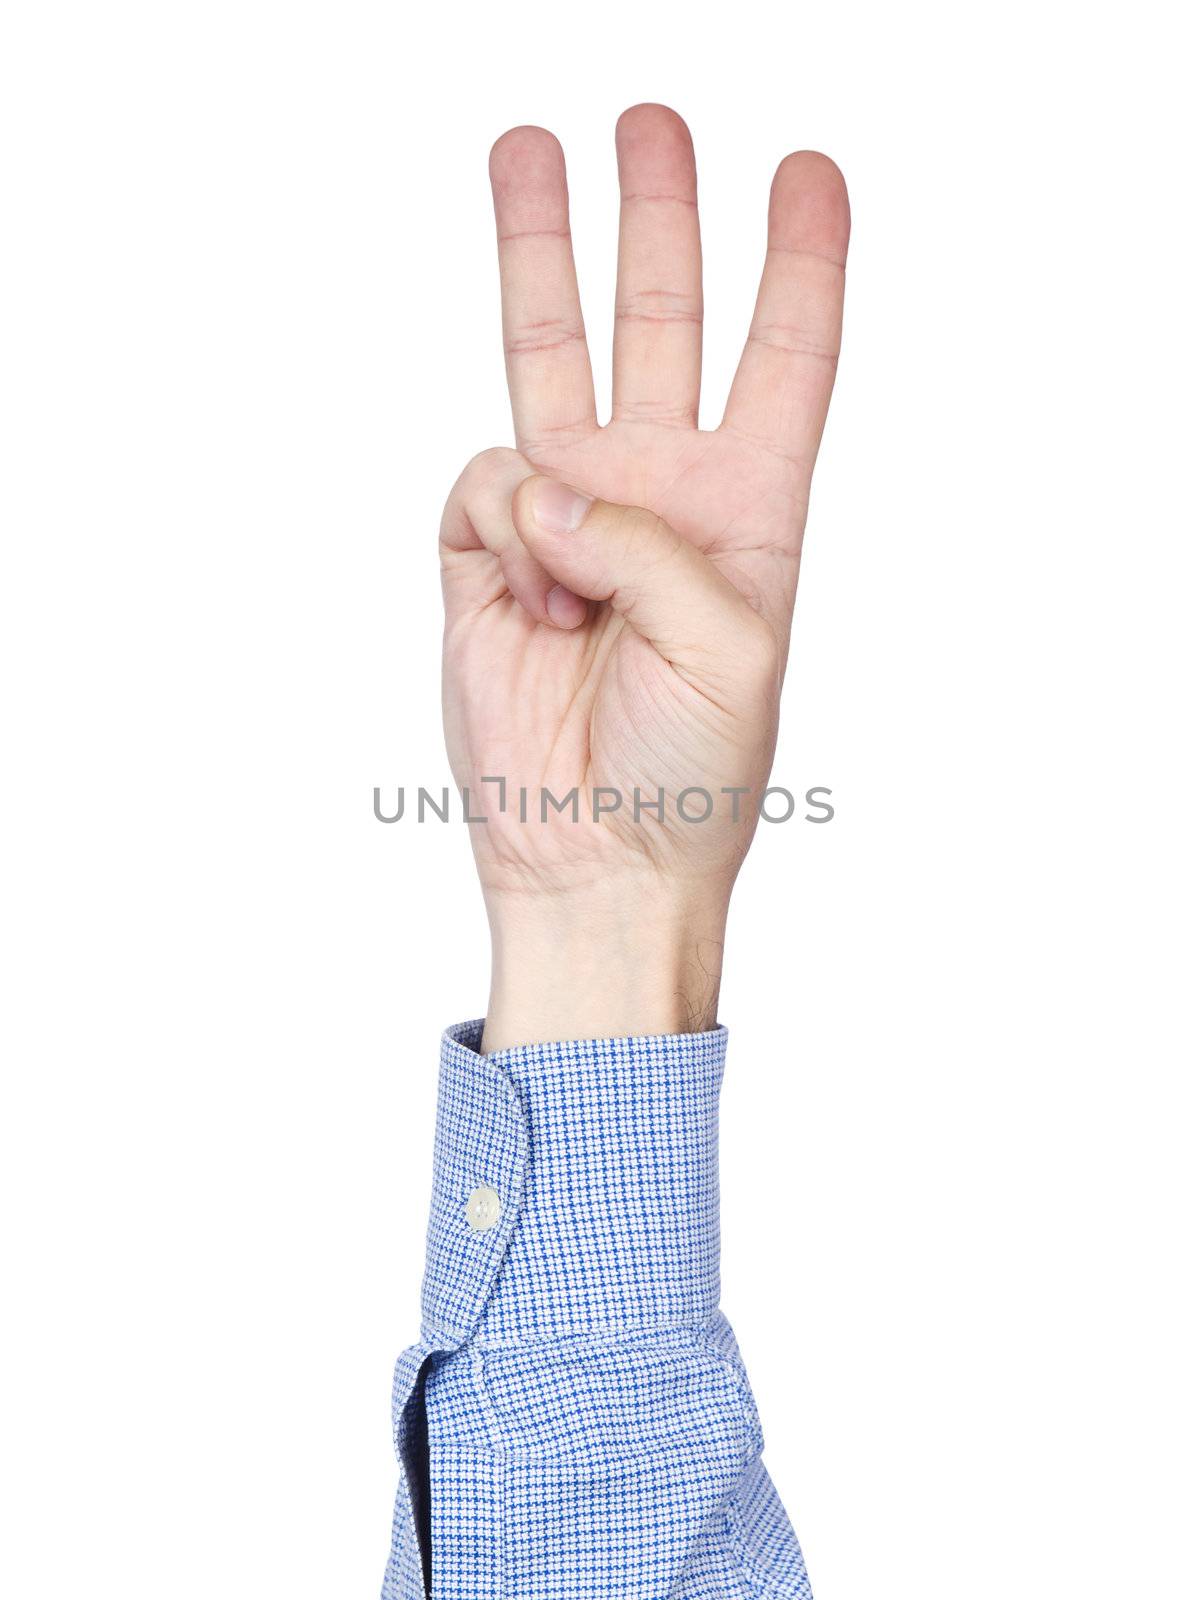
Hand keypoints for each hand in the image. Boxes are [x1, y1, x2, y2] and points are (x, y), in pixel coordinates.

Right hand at [439, 105, 849, 1046]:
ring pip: (548, 359)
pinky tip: (526, 596)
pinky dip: (502, 525)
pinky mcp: (485, 557)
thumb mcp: (731, 651)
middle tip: (649, 123)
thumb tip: (545, 486)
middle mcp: (656, 498)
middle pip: (661, 326)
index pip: (782, 362)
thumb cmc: (692, 778)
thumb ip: (651, 543)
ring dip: (542, 253)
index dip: (799, 267)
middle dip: (658, 223)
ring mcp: (566, 522)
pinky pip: (482, 483)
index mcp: (747, 514)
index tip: (807, 176)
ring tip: (525, 151)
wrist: (592, 862)